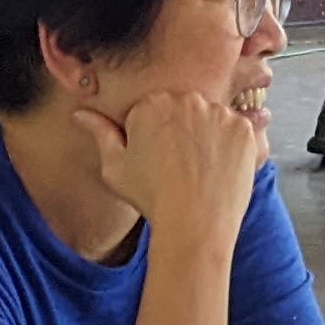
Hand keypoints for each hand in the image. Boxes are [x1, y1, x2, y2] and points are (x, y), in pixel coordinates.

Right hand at [79, 86, 265, 253]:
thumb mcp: (116, 168)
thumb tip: (81, 113)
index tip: (158, 161)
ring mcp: (218, 112)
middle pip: (184, 110)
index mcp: (151, 103)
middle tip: (181, 167)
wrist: (194, 225)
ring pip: (212, 119)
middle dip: (183, 132)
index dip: (154, 138)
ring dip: (209, 138)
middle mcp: (186, 99)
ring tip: (201, 171)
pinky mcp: (243, 129)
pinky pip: (238, 131)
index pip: (154, 111)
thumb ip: (100, 133)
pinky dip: (232, 148)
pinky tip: (220, 170)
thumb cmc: (151, 198)